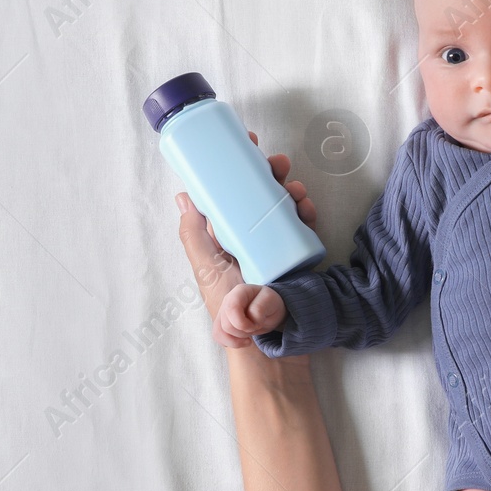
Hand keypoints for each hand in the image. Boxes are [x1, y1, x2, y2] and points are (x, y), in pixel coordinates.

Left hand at [174, 131, 316, 346]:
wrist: (269, 343)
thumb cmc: (232, 311)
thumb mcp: (208, 269)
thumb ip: (194, 236)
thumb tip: (183, 197)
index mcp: (223, 239)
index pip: (229, 194)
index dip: (237, 168)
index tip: (246, 146)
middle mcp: (248, 239)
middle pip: (259, 196)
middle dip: (269, 175)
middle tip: (278, 163)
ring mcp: (274, 248)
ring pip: (282, 207)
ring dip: (289, 190)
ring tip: (295, 188)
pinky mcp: (297, 258)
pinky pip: (302, 228)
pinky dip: (305, 212)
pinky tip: (307, 208)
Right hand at [213, 283, 286, 347]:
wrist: (269, 309)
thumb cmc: (270, 304)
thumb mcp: (271, 302)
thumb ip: (259, 309)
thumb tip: (250, 320)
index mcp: (239, 291)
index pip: (231, 308)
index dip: (243, 323)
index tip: (257, 325)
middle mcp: (227, 300)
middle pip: (227, 325)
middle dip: (244, 332)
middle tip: (255, 327)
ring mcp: (222, 311)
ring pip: (220, 332)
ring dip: (237, 339)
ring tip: (249, 335)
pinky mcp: (221, 322)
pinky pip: (218, 336)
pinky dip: (230, 343)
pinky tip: (242, 340)